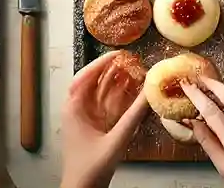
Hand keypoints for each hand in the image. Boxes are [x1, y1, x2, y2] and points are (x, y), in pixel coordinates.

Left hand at [59, 51, 149, 187]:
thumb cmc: (90, 169)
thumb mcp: (115, 140)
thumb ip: (134, 116)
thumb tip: (149, 93)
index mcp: (74, 109)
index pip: (85, 76)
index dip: (101, 62)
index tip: (119, 54)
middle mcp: (77, 110)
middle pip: (93, 82)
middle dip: (111, 70)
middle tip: (130, 60)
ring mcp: (85, 118)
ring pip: (100, 93)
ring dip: (116, 82)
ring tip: (134, 71)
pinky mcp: (94, 127)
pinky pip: (105, 105)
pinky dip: (118, 97)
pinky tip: (131, 93)